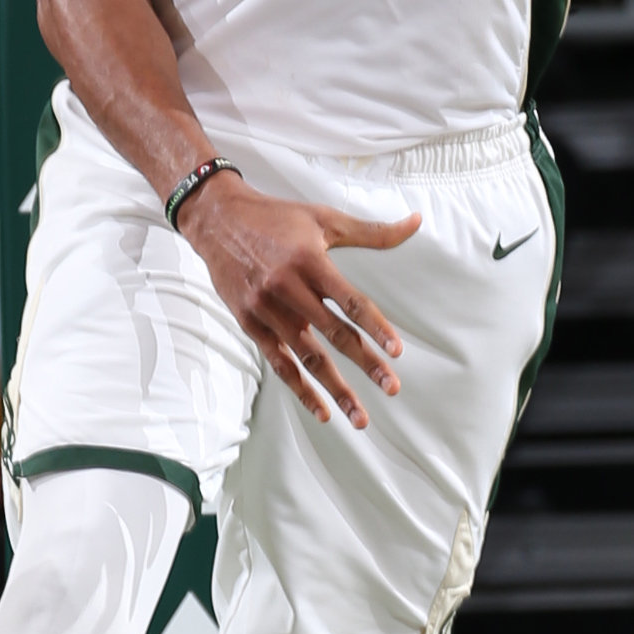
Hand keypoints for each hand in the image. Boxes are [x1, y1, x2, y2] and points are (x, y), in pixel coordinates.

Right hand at [180, 174, 414, 428]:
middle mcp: (288, 288)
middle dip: (366, 363)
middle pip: (334, 334)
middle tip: (391, 387)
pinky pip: (279, 363)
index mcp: (309, 261)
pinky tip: (321, 409)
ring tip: (358, 415)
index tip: (396, 351)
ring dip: (335, 388)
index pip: (350, 301)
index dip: (375, 327)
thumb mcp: (324, 218)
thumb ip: (373, 231)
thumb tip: (415, 222)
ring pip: (307, 357)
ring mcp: (267, 309)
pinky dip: (300, 389)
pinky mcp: (251, 323)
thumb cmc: (275, 217)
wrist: (217, 219)